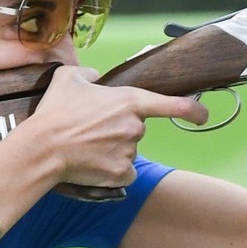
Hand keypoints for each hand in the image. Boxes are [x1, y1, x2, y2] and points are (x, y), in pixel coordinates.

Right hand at [23, 62, 203, 188]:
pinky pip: (124, 173)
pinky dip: (112, 171)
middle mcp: (135, 127)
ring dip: (114, 150)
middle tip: (92, 129)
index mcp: (130, 101)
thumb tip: (96, 76)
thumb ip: (88, 73)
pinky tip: (93, 164)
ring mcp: (130, 152)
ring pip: (129, 152)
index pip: (172, 105)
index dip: (193, 109)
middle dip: (120, 129)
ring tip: (86, 146)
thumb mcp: (68, 78)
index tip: (203, 115)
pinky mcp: (121, 174)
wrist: (43, 147)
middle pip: (137, 129)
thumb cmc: (55, 112)